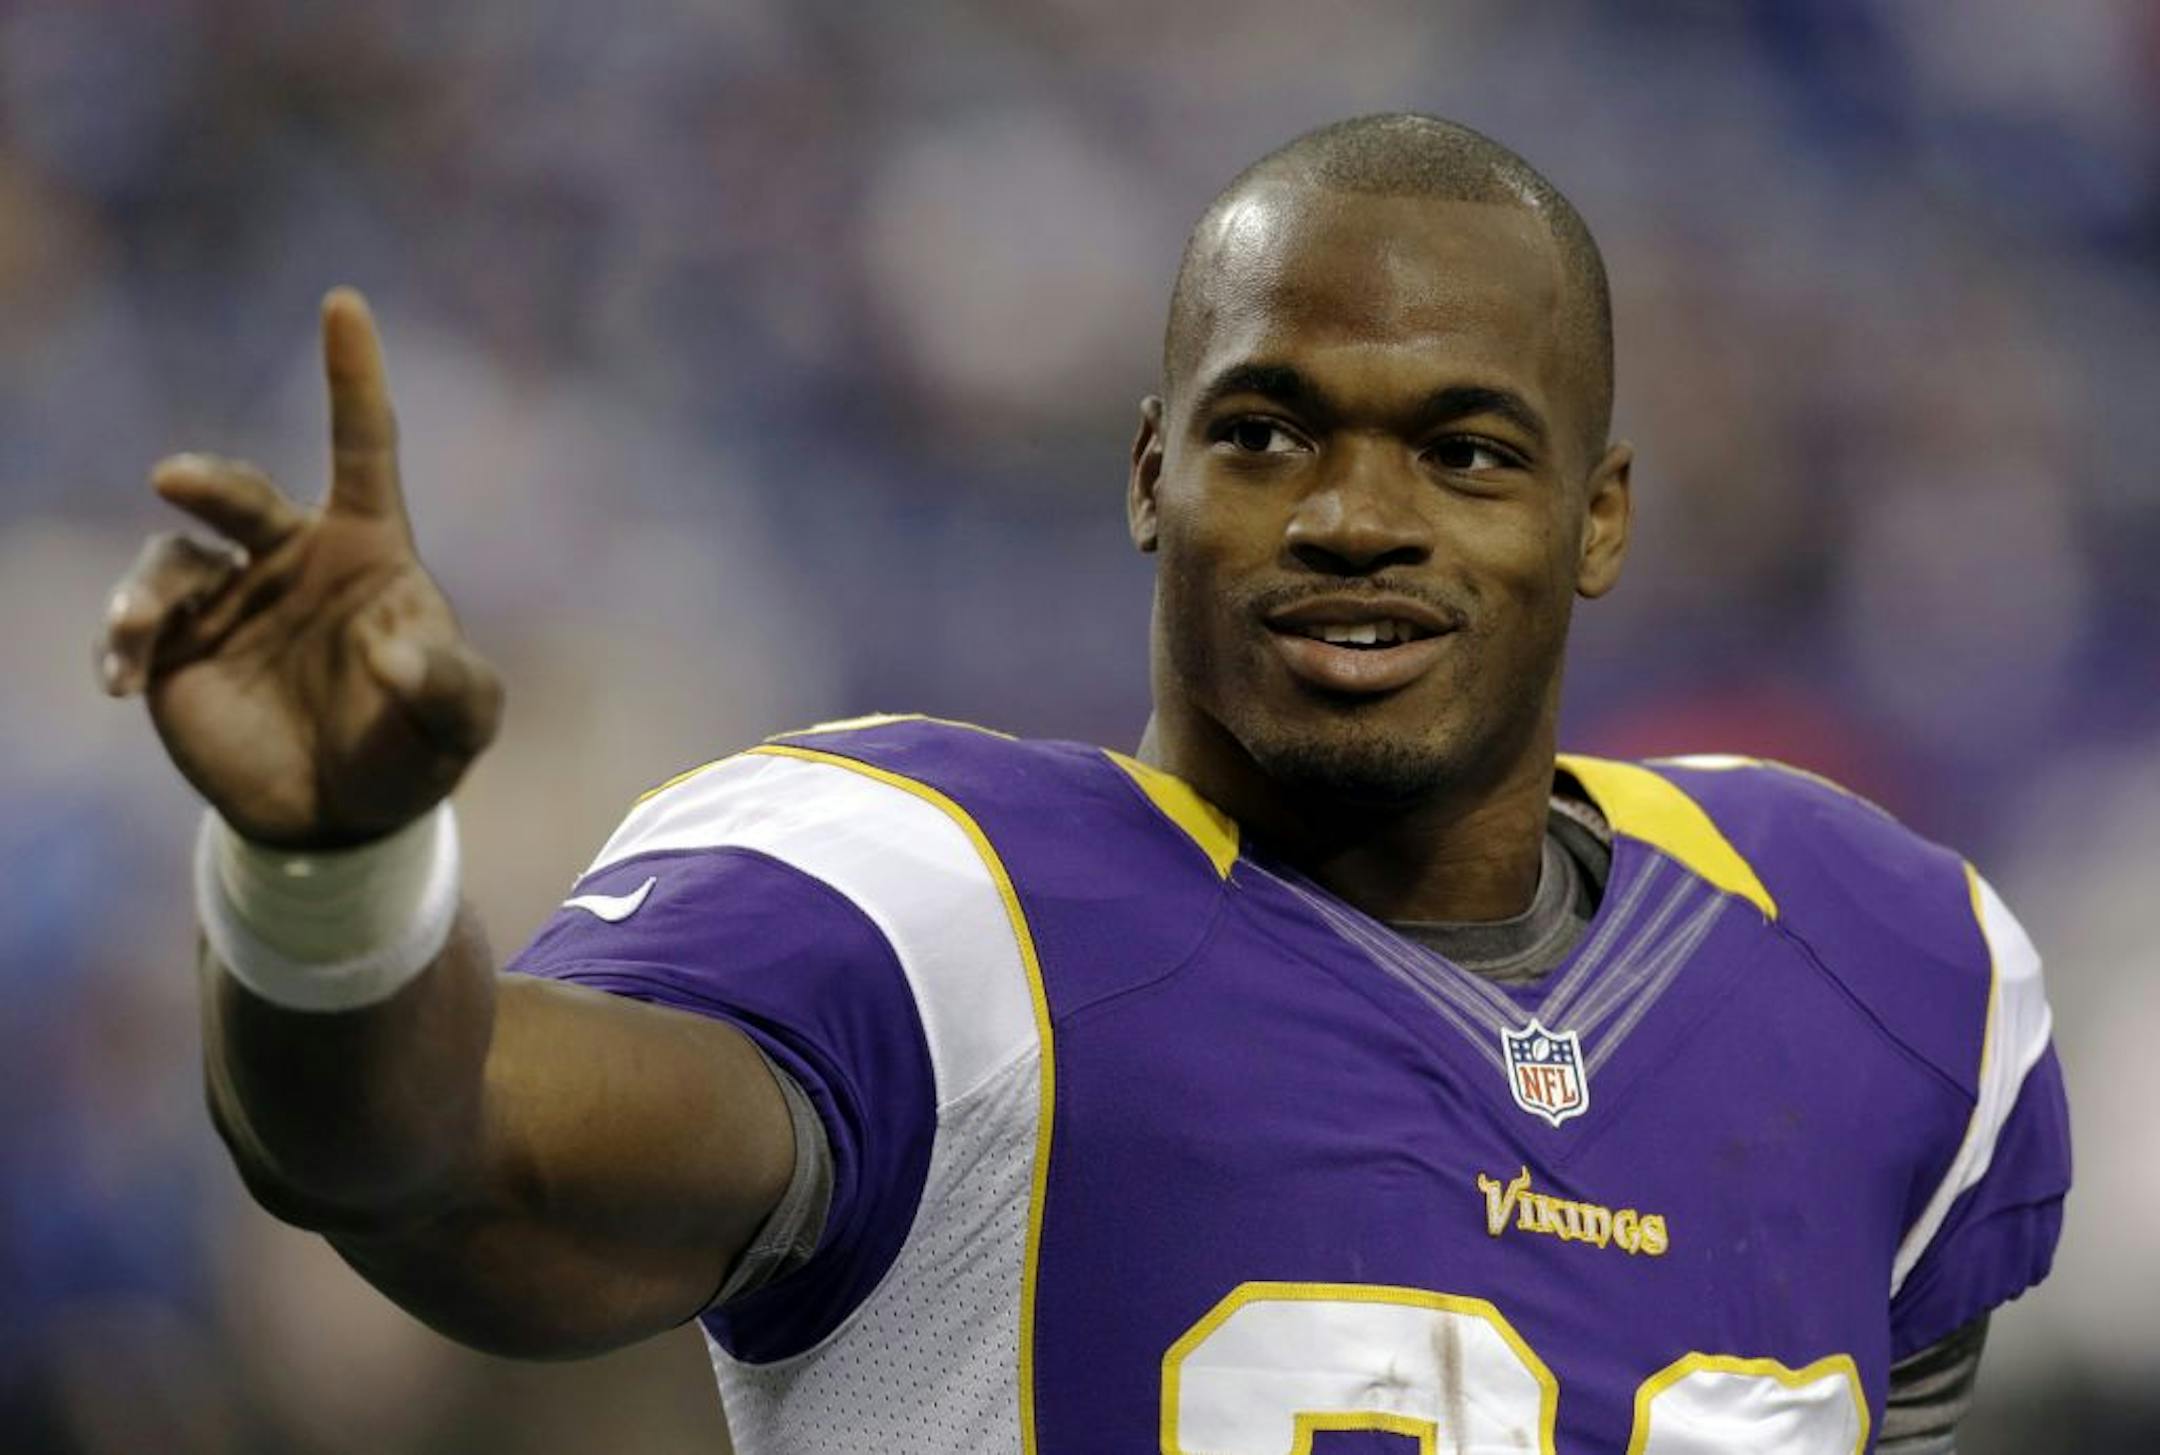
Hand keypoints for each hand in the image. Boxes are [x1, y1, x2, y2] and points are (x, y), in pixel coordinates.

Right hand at [97, 288, 502, 848]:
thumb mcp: (461, 721)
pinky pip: (137, 624)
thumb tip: (390, 652)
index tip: (343, 303)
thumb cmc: (413, 749)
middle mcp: (290, 559)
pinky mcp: (177, 649)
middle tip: (175, 480)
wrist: (344, 817)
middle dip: (213, 484)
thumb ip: (449, 685)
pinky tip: (120, 678)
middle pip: (246, 498)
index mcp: (367, 550)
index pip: (362, 447)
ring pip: (172, 561)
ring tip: (138, 633)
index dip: (353, 379)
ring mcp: (227, 599)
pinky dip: (121, 639)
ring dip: (147, 591)